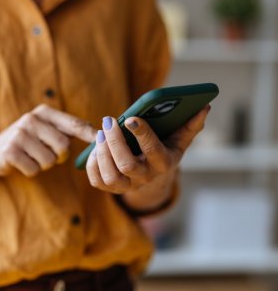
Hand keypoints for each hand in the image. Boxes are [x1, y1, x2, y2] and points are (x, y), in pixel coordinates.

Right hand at [0, 104, 95, 176]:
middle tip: (48, 154)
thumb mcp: (46, 129)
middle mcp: (31, 119)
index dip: (90, 134)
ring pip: (49, 160)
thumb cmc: (28, 142)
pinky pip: (34, 169)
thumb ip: (69, 130)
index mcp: (44, 112)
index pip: (73, 124)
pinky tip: (22, 162)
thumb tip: (100, 135)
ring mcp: (19, 134)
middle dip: (59, 156)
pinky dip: (31, 171)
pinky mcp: (9, 151)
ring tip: (32, 157)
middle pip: (63, 146)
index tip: (103, 141)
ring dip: (44, 165)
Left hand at [86, 105, 209, 203]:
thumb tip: (204, 107)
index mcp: (164, 163)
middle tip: (108, 121)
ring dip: (102, 153)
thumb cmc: (165, 150)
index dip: (142, 135)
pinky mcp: (111, 189)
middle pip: (127, 165)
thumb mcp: (179, 139)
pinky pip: (97, 180)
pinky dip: (92, 164)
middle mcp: (146, 178)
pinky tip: (95, 147)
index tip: (131, 118)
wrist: (153, 177)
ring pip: (111, 176)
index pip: (153, 151)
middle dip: (115, 142)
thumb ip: (190, 125)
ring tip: (101, 132)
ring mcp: (127, 186)